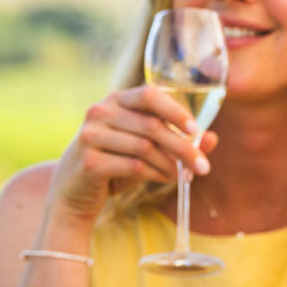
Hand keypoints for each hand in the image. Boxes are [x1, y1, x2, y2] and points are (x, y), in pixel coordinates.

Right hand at [48, 85, 218, 221]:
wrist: (74, 192)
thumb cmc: (115, 164)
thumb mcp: (146, 149)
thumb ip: (176, 141)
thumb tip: (212, 139)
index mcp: (115, 100)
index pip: (149, 94)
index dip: (175, 110)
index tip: (195, 130)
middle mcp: (100, 112)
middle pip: (152, 125)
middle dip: (183, 148)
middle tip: (203, 167)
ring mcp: (91, 135)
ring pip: (145, 148)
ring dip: (170, 164)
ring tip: (181, 176)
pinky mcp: (90, 161)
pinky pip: (134, 166)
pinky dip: (155, 175)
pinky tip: (163, 179)